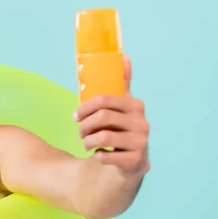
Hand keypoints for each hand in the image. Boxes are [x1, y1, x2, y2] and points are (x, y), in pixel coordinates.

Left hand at [73, 55, 149, 175]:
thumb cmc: (121, 130)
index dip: (84, 108)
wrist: (132, 162)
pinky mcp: (136, 161)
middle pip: (102, 118)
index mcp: (135, 106)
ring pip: (102, 137)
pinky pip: (106, 157)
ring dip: (88, 142)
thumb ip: (122, 83)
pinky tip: (100, 155)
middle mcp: (142, 123)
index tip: (75, 116)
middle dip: (84, 125)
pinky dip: (97, 156)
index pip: (104, 100)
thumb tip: (124, 56)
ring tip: (87, 144)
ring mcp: (141, 142)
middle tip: (80, 132)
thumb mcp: (122, 106)